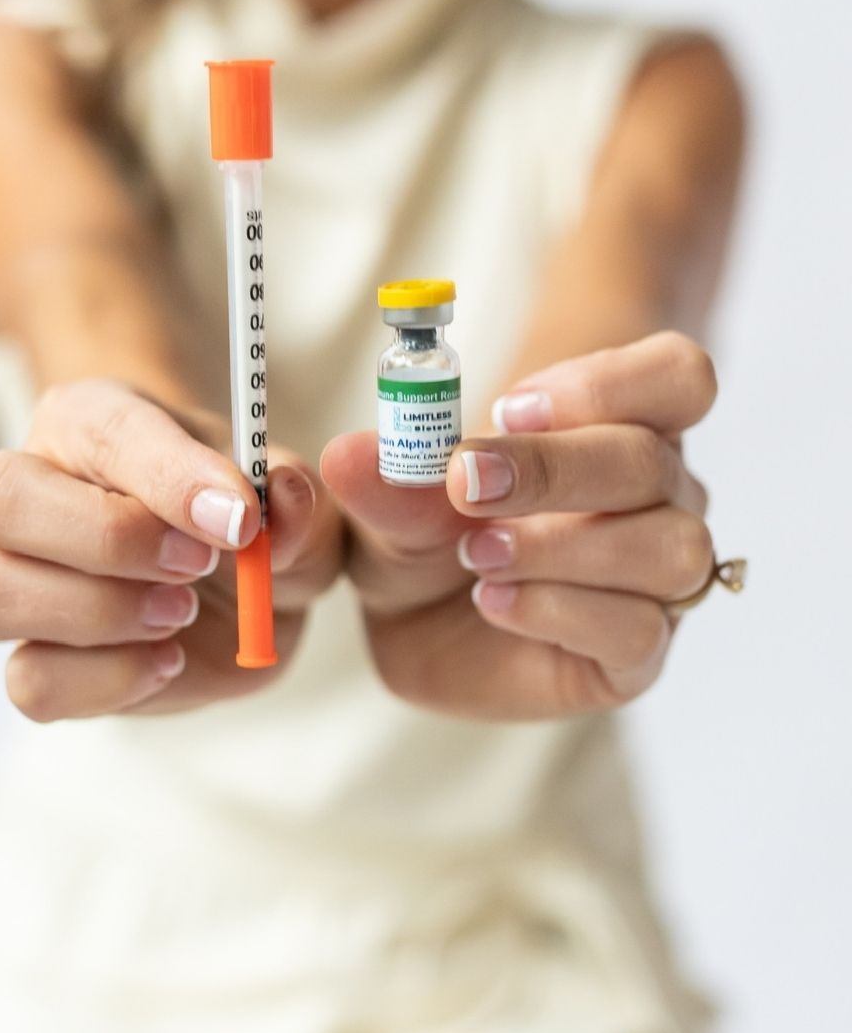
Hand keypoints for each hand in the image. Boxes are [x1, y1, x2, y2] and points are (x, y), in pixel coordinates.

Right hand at [0, 378, 342, 719]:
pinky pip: (29, 682)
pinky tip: (167, 661)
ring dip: (95, 614)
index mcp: (93, 423)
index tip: (242, 517)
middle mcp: (36, 492)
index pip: (101, 428)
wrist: (250, 590)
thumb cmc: (256, 521)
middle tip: (197, 567)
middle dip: (107, 541)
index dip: (169, 476)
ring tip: (179, 615)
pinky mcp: (40, 661)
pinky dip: (106, 682)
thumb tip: (277, 499)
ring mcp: (22, 581)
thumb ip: (292, 496)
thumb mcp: (295, 503)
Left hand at [320, 333, 716, 719]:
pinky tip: (495, 601)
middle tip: (468, 484)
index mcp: (619, 426)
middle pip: (653, 461)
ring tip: (479, 556)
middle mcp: (657, 496)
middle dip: (554, 469)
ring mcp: (655, 576)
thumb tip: (351, 455)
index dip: (610, 383)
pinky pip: (640, 630)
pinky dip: (561, 611)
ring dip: (563, 548)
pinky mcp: (637, 654)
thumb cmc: (426, 536)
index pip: (679, 378)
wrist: (416, 627)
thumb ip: (390, 480)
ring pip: (668, 548)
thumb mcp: (394, 502)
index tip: (512, 406)